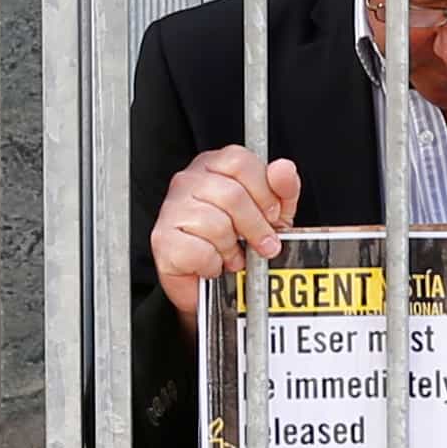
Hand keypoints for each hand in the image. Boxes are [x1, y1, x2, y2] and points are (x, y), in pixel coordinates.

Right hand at [152, 146, 299, 332]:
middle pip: (232, 194)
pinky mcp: (162, 239)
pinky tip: (213, 265)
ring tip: (233, 256)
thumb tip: (284, 168)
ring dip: (232, 248)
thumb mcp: (273, 213)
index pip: (240, 161)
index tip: (272, 214)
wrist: (213, 286)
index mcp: (214, 165)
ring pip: (216, 224)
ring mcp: (171, 208)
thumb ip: (283, 188)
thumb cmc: (240, 242)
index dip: (263, 192)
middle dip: (255, 226)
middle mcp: (188, 180)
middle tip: (262, 244)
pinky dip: (213, 264)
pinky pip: (199, 250)